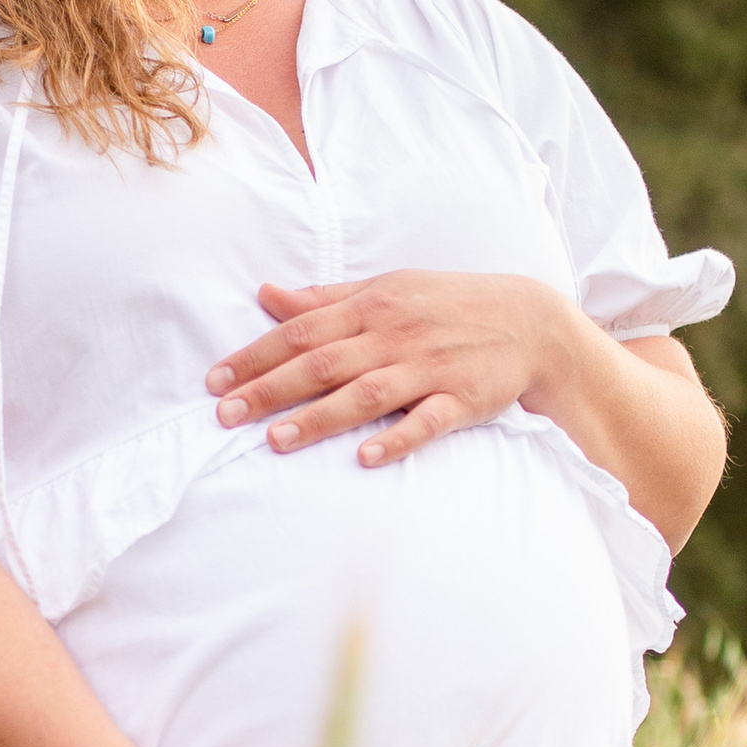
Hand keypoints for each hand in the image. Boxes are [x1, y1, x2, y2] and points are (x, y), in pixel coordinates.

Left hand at [206, 273, 574, 468]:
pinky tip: (365, 457)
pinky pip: (427, 421)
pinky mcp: (463, 399)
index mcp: (372, 305)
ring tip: (277, 440)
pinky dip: (397, 438)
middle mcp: (396, 335)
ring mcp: (430, 368)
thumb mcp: (387, 289)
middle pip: (323, 363)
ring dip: (321, 417)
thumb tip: (268, 294)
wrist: (531, 321)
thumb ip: (326, 298)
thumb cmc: (448, 304)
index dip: (256, 357)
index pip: (301, 331)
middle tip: (226, 416)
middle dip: (271, 389)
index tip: (215, 382)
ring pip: (367, 393)